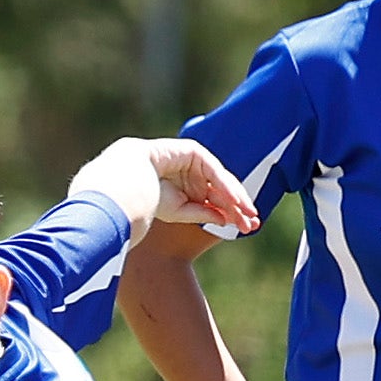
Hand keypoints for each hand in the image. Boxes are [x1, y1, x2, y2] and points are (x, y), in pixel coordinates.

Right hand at [142, 138, 260, 235]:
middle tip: (252, 223)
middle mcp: (191, 175)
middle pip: (221, 192)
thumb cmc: (147, 201)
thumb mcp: (181, 212)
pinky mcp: (191, 151)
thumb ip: (204, 213)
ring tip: (249, 213)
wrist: (127, 185)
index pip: (214, 202)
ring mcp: (191, 162)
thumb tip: (226, 220)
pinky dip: (225, 185)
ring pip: (220, 181)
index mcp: (186, 190)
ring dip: (236, 197)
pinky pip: (213, 170)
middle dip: (238, 208)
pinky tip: (235, 200)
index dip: (231, 214)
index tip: (246, 229)